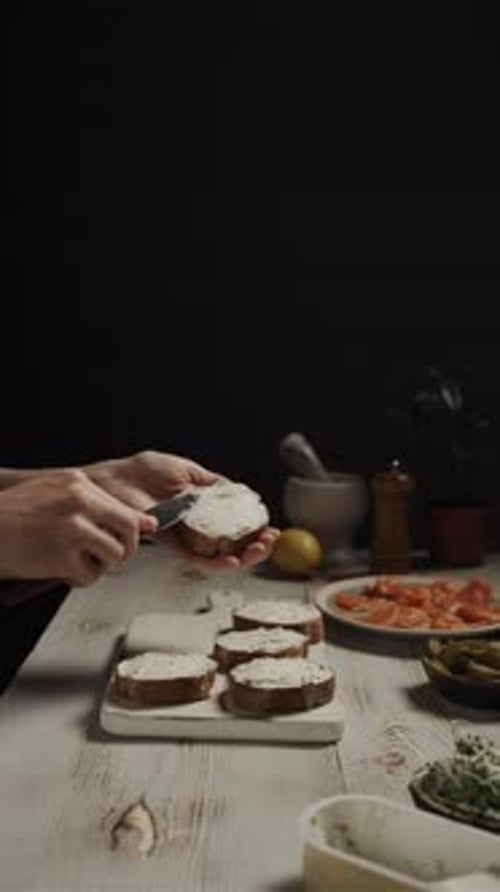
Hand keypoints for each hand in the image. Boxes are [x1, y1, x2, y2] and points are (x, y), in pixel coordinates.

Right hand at [0, 470, 157, 586]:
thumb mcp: (55, 495)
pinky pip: (90, 574)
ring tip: (79, 564)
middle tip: (110, 559)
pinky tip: (63, 572)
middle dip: (125, 550)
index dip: (133, 528)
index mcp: (77, 484)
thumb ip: (96, 505)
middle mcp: (80, 501)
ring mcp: (72, 528)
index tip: (137, 537)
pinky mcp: (62, 554)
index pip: (123, 507)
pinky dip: (80, 579)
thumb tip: (145, 522)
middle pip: (129, 530)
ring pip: (115, 554)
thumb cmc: (11, 515)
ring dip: (101, 566)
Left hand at [86, 451, 279, 569]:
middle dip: (255, 546)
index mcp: (201, 506)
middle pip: (232, 542)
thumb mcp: (186, 470)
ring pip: (219, 555)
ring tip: (259, 551)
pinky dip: (216, 563)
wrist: (115, 481)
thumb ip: (211, 482)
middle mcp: (196, 525)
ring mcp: (185, 536)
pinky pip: (197, 559)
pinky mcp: (171, 545)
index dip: (255, 527)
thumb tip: (239, 490)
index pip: (235, 521)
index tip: (270, 527)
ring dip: (243, 557)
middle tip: (270, 542)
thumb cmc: (141, 472)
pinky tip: (232, 561)